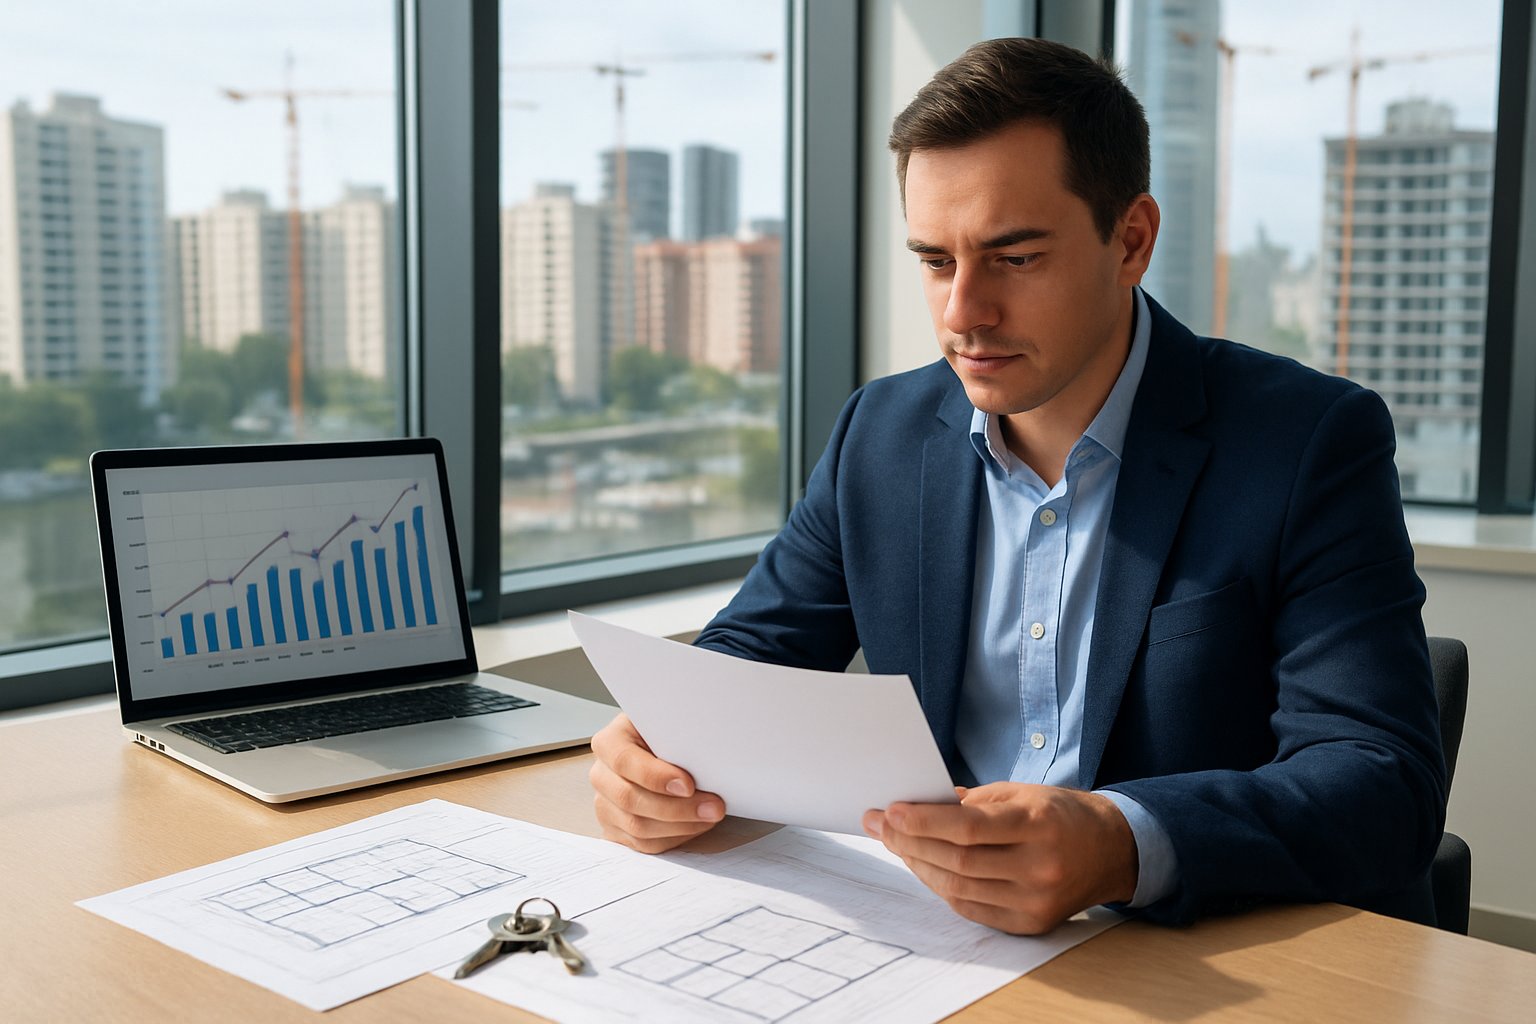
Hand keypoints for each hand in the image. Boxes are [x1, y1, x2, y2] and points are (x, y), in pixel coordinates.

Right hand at [588, 712, 725, 852]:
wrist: (664, 751)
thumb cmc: (668, 736)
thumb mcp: (669, 725)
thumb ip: (678, 735)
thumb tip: (706, 752)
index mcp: (609, 742)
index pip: (624, 761)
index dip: (655, 776)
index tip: (689, 785)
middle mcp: (601, 775)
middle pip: (630, 799)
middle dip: (677, 807)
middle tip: (713, 807)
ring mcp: (605, 806)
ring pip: (638, 827)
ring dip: (681, 825)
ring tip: (710, 815)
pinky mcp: (616, 831)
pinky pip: (644, 844)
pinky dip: (675, 837)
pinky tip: (696, 824)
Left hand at [862, 782, 1137, 933]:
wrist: (1111, 850)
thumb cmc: (1060, 813)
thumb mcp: (1020, 792)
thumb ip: (971, 801)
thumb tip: (916, 806)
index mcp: (1038, 824)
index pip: (970, 827)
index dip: (924, 821)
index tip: (890, 811)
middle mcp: (1039, 866)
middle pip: (958, 861)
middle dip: (909, 842)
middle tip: (879, 825)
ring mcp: (1035, 900)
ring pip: (958, 888)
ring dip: (919, 865)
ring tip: (896, 844)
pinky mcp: (1031, 924)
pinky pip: (970, 908)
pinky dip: (941, 887)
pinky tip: (924, 866)